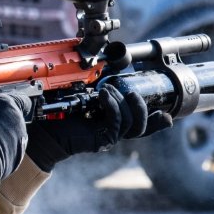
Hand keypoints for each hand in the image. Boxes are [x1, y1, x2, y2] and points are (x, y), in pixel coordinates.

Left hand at [26, 83, 172, 171]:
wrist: (46, 130)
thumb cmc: (63, 113)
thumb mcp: (86, 98)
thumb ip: (102, 91)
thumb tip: (111, 74)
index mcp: (114, 123)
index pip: (140, 125)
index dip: (156, 123)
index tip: (168, 116)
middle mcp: (114, 132)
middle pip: (141, 127)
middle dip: (143, 109)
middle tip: (136, 93)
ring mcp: (109, 137)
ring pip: (131, 124)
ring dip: (123, 103)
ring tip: (109, 90)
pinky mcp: (101, 140)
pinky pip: (116, 123)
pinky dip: (112, 106)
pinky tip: (104, 96)